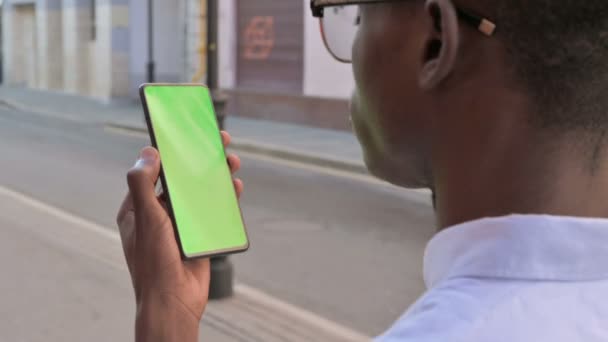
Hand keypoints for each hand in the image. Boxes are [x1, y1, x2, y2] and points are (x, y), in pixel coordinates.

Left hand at [116, 131, 241, 341]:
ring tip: (231, 161)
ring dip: (216, 175)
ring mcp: (181, 223)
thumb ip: (142, 184)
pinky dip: (225, 197)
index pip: (154, 170)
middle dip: (200, 158)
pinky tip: (235, 187)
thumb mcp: (145, 218)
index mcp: (139, 207)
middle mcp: (160, 213)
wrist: (174, 301)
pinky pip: (213, 210)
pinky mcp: (200, 234)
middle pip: (182, 177)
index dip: (169, 150)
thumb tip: (148, 152)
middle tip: (218, 140)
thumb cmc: (153, 262)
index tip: (185, 132)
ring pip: (200, 192)